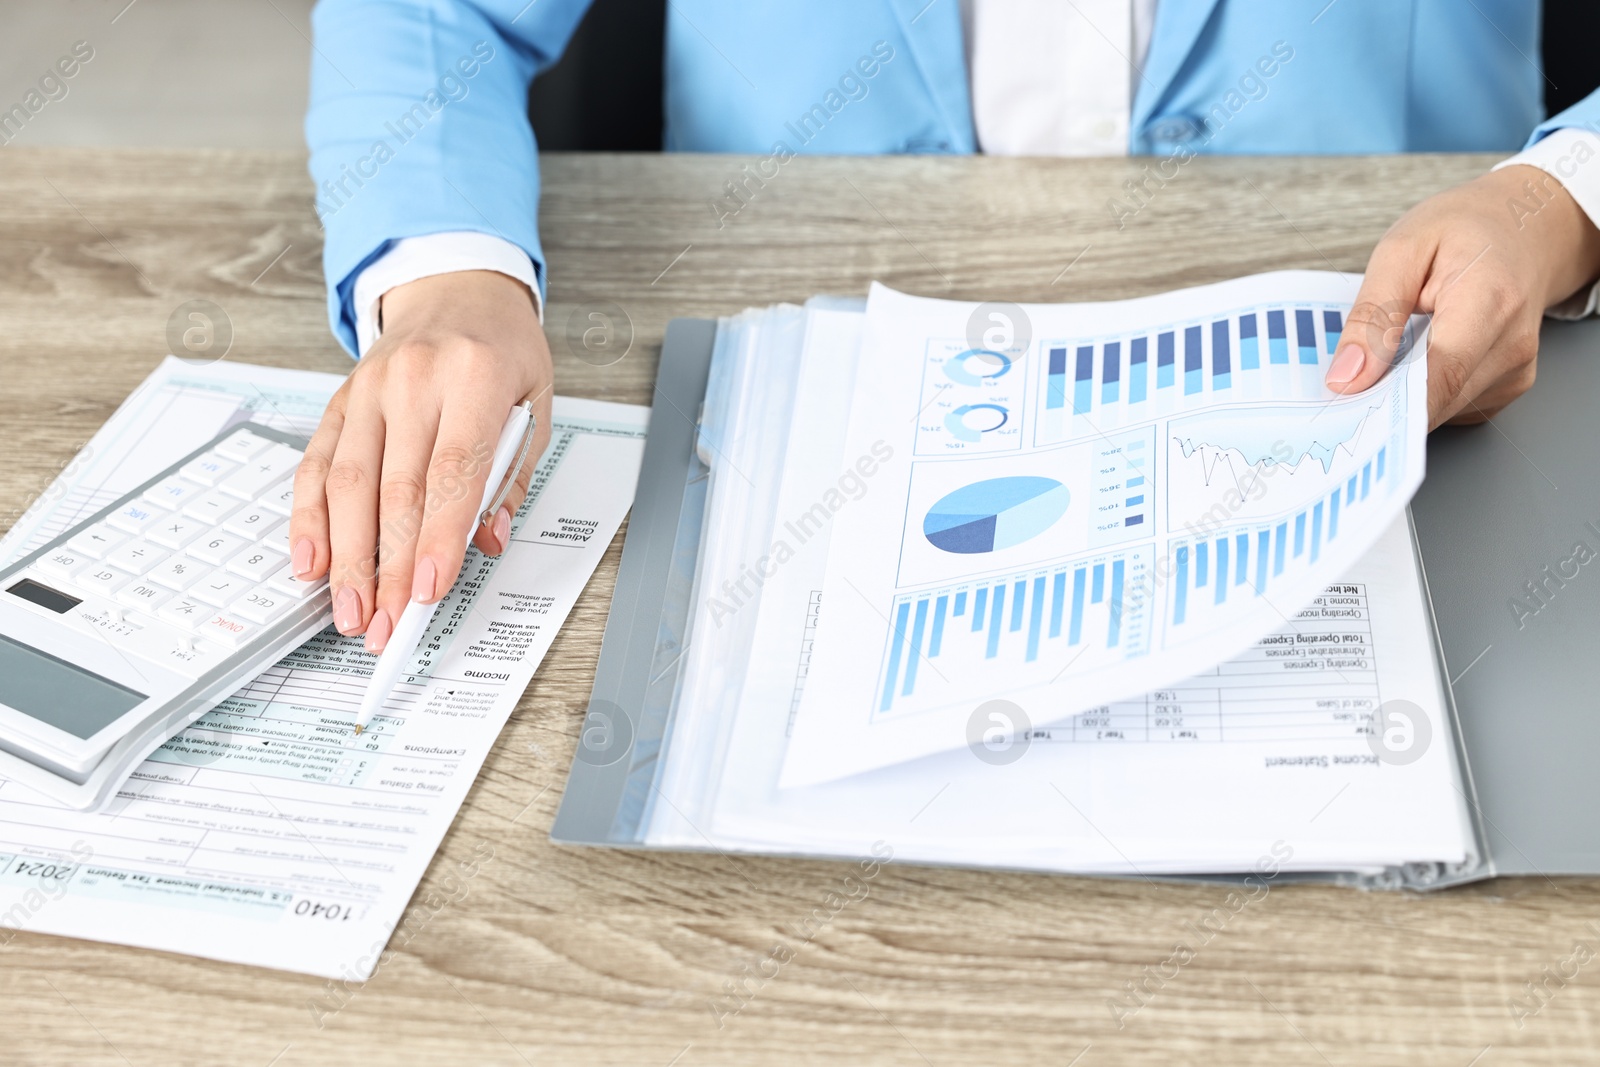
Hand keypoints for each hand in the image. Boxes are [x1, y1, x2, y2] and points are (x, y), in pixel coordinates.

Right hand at [290, 270, 552, 651]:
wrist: (454, 288)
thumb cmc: (501, 350)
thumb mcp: (535, 402)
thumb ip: (511, 476)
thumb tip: (486, 541)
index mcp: (473, 376)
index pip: (451, 471)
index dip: (436, 537)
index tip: (428, 591)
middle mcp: (412, 380)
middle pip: (394, 490)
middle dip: (389, 569)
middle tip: (386, 626)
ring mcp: (367, 390)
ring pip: (347, 485)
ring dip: (345, 558)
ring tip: (350, 610)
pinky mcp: (338, 402)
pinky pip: (315, 465)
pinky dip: (308, 519)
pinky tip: (310, 561)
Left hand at [1327, 164, 1599, 426]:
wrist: (1528, 227)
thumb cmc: (1466, 230)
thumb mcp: (1402, 250)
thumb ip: (1373, 316)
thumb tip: (1347, 379)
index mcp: (1490, 301)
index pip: (1440, 377)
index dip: (1388, 407)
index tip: (1344, 416)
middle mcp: (1512, 345)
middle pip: (1435, 402)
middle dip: (1382, 401)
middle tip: (1344, 383)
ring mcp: (1515, 371)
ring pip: (1439, 410)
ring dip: (1401, 395)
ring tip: (1388, 353)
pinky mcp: (1508, 387)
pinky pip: (1450, 406)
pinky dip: (1421, 391)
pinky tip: (1414, 359)